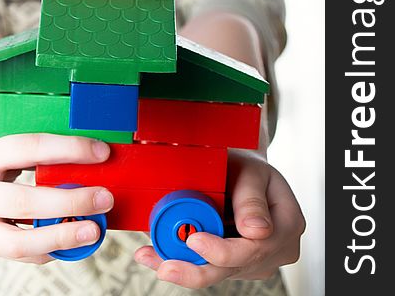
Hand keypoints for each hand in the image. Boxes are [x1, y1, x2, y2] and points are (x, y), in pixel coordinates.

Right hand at [0, 133, 113, 263]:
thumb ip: (29, 150)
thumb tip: (83, 153)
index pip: (27, 147)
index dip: (67, 149)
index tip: (101, 152)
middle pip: (23, 202)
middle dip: (70, 202)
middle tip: (104, 198)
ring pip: (17, 242)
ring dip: (61, 238)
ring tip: (94, 231)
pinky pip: (15, 255)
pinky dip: (46, 249)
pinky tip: (69, 241)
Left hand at [134, 150, 304, 287]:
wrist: (243, 170)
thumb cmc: (248, 167)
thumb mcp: (251, 171)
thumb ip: (251, 199)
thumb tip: (255, 231)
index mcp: (287, 224)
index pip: (255, 248)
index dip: (223, 251)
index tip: (194, 241)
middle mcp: (276, 249)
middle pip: (234, 267)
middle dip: (196, 269)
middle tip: (165, 266)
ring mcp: (256, 260)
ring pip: (219, 271)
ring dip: (184, 266)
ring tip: (151, 256)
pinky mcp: (237, 263)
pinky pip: (211, 267)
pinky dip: (185, 261)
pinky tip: (160, 256)